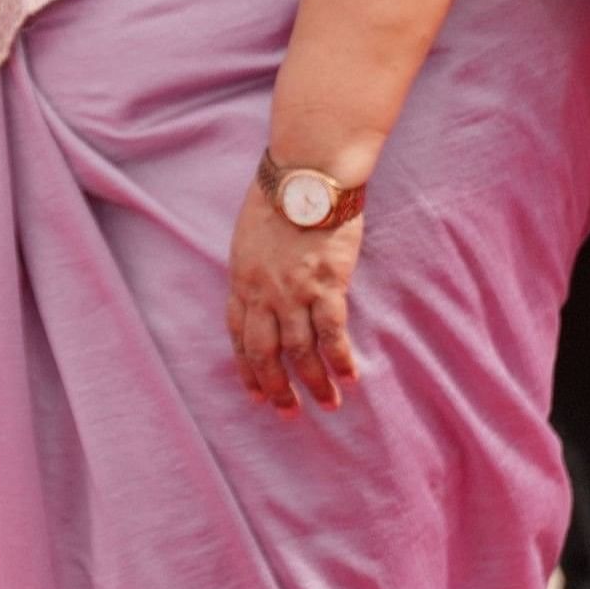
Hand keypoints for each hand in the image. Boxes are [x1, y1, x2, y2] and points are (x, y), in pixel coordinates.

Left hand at [225, 179, 363, 413]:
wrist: (306, 174)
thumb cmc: (280, 196)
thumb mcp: (250, 235)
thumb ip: (254, 267)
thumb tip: (262, 287)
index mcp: (241, 278)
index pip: (239, 334)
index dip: (247, 367)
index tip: (255, 394)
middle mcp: (262, 291)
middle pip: (265, 352)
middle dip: (276, 387)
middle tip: (288, 414)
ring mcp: (293, 291)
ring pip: (299, 350)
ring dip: (314, 382)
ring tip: (328, 404)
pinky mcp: (326, 284)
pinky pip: (332, 333)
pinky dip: (340, 359)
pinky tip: (350, 377)